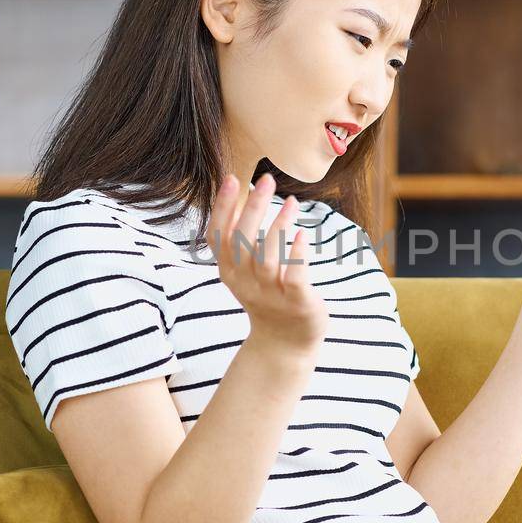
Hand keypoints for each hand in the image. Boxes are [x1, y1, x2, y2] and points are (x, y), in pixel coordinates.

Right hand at [209, 172, 326, 355]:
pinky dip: (297, 255)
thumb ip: (242, 239)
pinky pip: (294, 277)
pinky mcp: (296, 303)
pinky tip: (302, 235)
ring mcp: (270, 295)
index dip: (222, 207)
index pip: (219, 236)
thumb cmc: (268, 295)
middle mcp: (245, 283)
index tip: (232, 179)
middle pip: (242, 242)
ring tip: (291, 201)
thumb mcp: (246, 269)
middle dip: (252, 208)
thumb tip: (244, 195)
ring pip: (266, 258)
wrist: (285, 342)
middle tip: (265, 180)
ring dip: (278, 226)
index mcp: (229, 271)